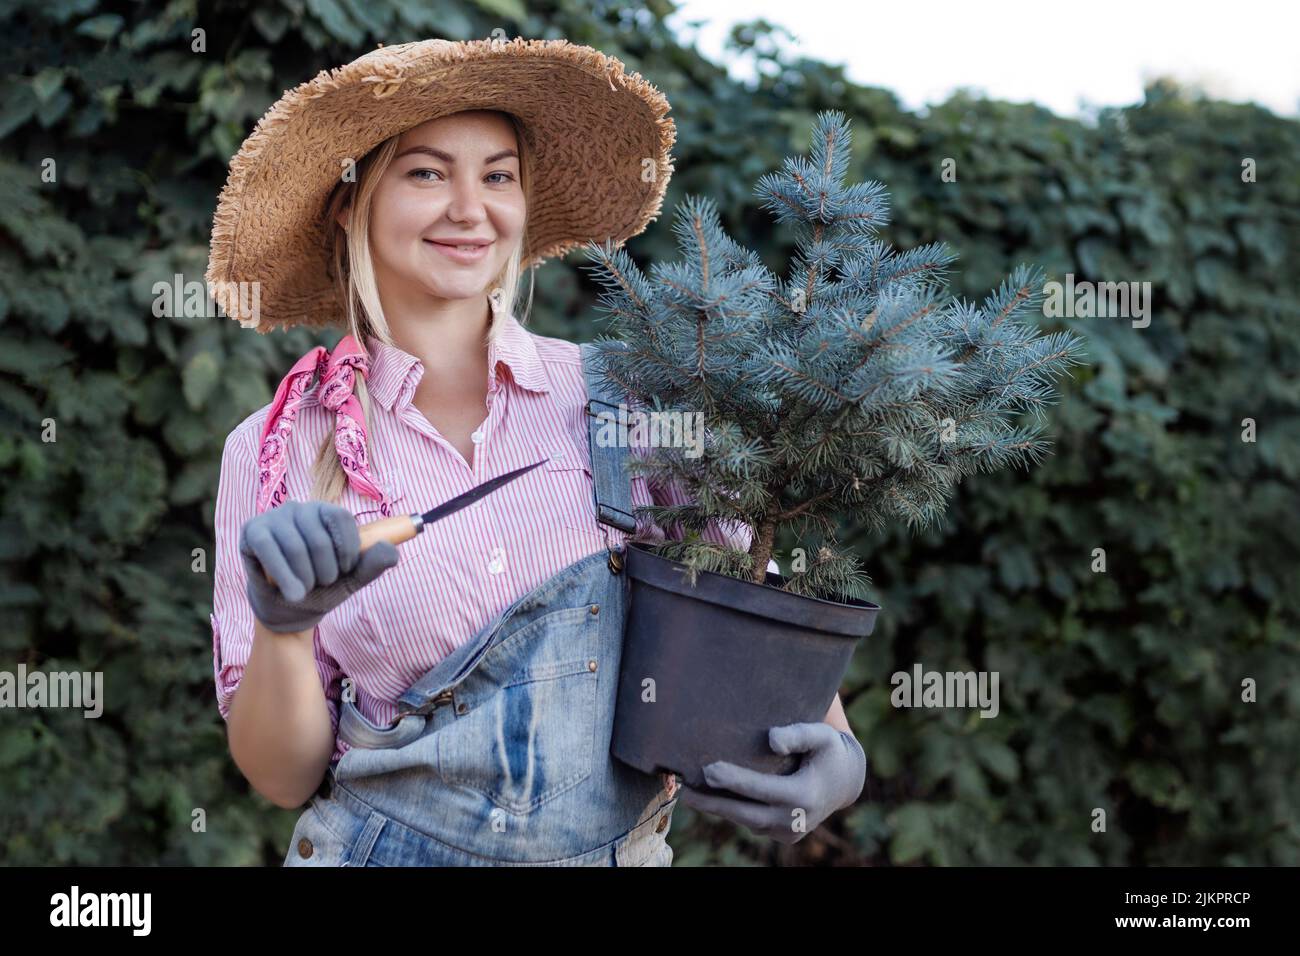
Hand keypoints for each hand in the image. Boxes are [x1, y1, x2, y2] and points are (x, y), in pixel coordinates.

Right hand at [239, 500, 398, 633]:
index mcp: (326, 513)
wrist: (288, 611)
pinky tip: (292, 594)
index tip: (346, 570)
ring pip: (295, 547)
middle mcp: (300, 509)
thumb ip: (373, 565)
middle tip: (321, 584)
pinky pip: (269, 549)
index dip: (348, 550)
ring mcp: (274, 518)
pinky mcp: (252, 531)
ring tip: (304, 591)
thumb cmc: (320, 589)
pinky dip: (284, 576)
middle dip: (326, 572)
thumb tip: (392, 549)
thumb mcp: (351, 580)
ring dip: (304, 579)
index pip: (342, 519)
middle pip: (319, 538)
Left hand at [678, 723, 866, 844]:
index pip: (761, 789)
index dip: (733, 780)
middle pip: (746, 814)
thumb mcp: (822, 735)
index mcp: (804, 796)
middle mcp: (795, 820)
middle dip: (714, 803)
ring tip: (689, 792)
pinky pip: (752, 823)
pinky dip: (733, 810)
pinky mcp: (783, 836)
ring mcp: (788, 832)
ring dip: (718, 808)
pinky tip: (711, 797)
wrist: (845, 781)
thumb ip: (798, 734)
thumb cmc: (828, 751)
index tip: (708, 770)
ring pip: (746, 821)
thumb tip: (770, 739)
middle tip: (685, 791)